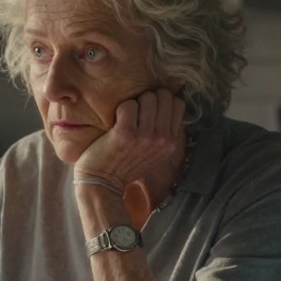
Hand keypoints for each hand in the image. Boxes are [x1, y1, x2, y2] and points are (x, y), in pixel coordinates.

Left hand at [73, 88, 187, 191]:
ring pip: (147, 97)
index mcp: (171, 143)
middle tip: (136, 111)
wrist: (103, 184)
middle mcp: (162, 139)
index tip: (151, 109)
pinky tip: (116, 122)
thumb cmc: (125, 165)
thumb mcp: (155, 153)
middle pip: (163, 96)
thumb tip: (167, 103)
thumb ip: (164, 132)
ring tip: (126, 117)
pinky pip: (128, 105)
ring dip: (134, 102)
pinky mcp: (125, 134)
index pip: (178, 103)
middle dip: (149, 98)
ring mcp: (144, 137)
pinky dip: (120, 109)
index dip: (163, 100)